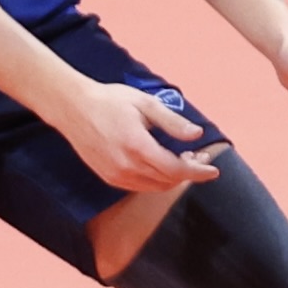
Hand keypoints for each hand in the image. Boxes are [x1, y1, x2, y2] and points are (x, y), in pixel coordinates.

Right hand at [59, 77, 219, 195]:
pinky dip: (156, 179)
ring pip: (154, 186)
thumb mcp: (146, 104)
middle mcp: (126, 166)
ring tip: (184, 158)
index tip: (214, 170)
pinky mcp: (108, 177)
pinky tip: (162, 163)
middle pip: (168, 180)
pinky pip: (140, 186)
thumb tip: (197, 134)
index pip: (176, 170)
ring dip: (173, 177)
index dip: (198, 172)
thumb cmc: (111, 101)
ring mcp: (115, 175)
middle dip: (189, 172)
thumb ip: (173, 122)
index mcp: (138, 147)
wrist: (73, 108)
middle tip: (200, 156)